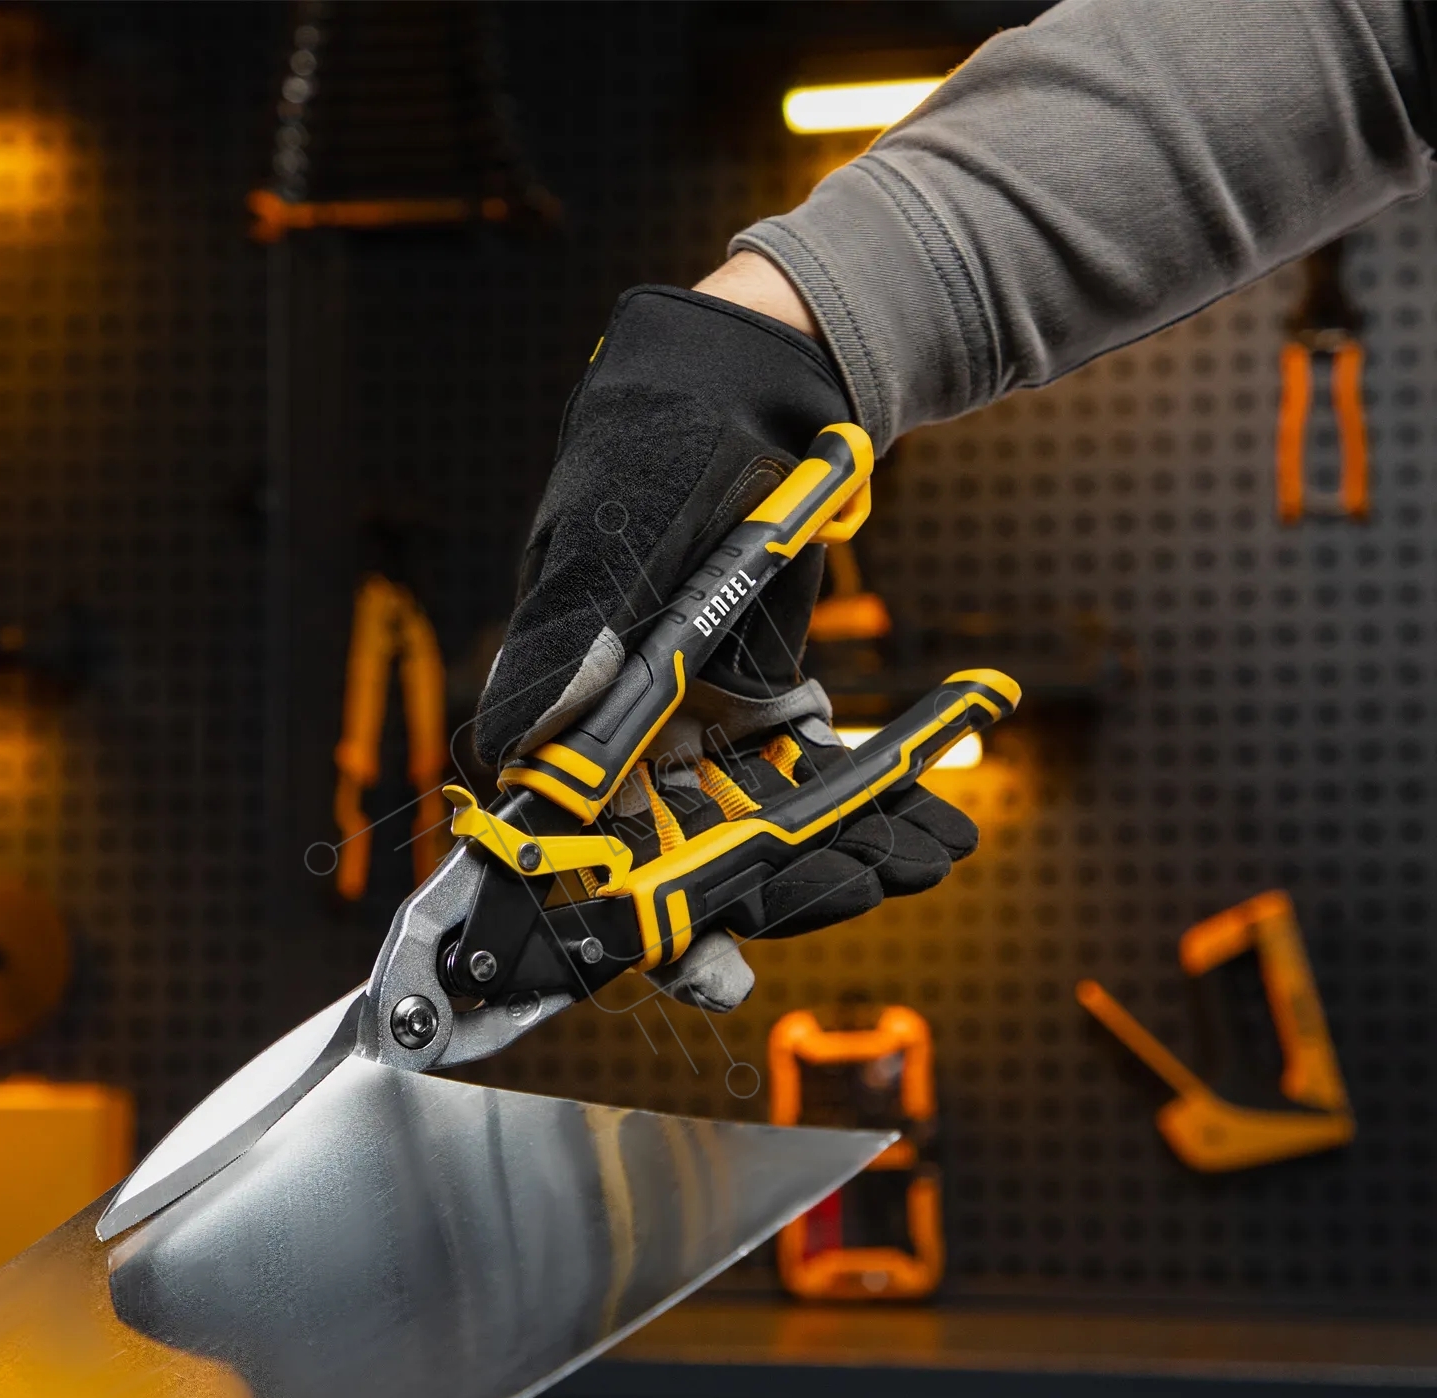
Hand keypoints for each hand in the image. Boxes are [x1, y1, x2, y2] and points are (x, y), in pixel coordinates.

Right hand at [475, 260, 977, 1009]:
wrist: (753, 376)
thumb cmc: (663, 438)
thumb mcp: (613, 529)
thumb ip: (570, 634)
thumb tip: (522, 740)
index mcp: (569, 700)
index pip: (579, 834)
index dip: (629, 911)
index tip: (704, 969)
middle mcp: (623, 725)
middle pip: (679, 847)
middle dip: (767, 886)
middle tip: (853, 893)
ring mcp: (692, 719)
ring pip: (753, 819)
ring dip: (832, 850)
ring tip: (921, 860)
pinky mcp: (756, 699)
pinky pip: (807, 770)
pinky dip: (863, 797)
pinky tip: (928, 820)